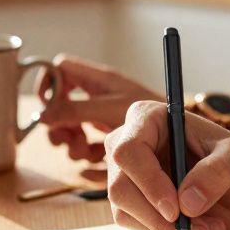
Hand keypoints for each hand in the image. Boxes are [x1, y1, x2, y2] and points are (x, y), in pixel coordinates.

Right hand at [38, 54, 159, 161]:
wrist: (186, 137)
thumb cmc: (155, 114)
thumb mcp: (111, 109)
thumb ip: (77, 110)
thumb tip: (42, 116)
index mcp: (100, 80)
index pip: (61, 69)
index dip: (49, 84)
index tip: (49, 108)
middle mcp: (99, 96)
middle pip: (60, 103)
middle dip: (59, 123)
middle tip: (65, 140)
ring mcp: (104, 117)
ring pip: (71, 127)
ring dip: (72, 143)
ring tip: (85, 152)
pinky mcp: (111, 138)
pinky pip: (87, 145)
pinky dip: (87, 155)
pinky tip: (97, 160)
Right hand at [104, 101, 229, 229]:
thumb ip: (216, 173)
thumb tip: (186, 202)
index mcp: (151, 120)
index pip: (128, 151)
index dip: (148, 182)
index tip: (175, 209)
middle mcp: (133, 148)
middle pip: (120, 188)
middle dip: (157, 218)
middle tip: (196, 229)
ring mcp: (132, 180)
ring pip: (126, 215)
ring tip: (209, 228)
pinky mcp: (139, 207)